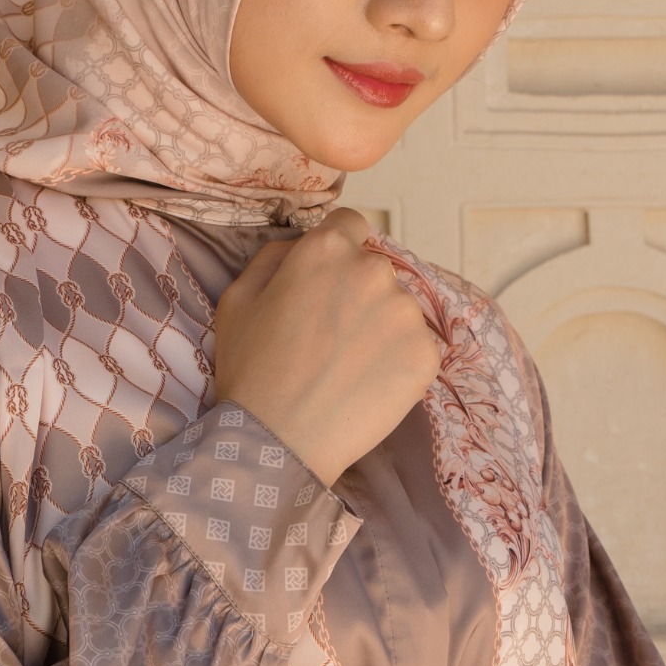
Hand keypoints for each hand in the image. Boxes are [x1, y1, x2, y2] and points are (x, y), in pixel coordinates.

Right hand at [212, 209, 441, 487]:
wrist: (280, 440)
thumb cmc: (251, 371)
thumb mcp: (238, 299)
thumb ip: (273, 256)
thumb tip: (300, 243)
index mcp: (326, 249)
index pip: (350, 225)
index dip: (337, 252)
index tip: (327, 283)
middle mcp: (373, 270)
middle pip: (375, 269)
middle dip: (357, 294)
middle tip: (329, 338)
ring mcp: (405, 312)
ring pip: (397, 309)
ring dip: (379, 328)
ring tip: (346, 367)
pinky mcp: (426, 353)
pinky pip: (417, 347)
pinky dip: (398, 362)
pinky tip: (367, 385)